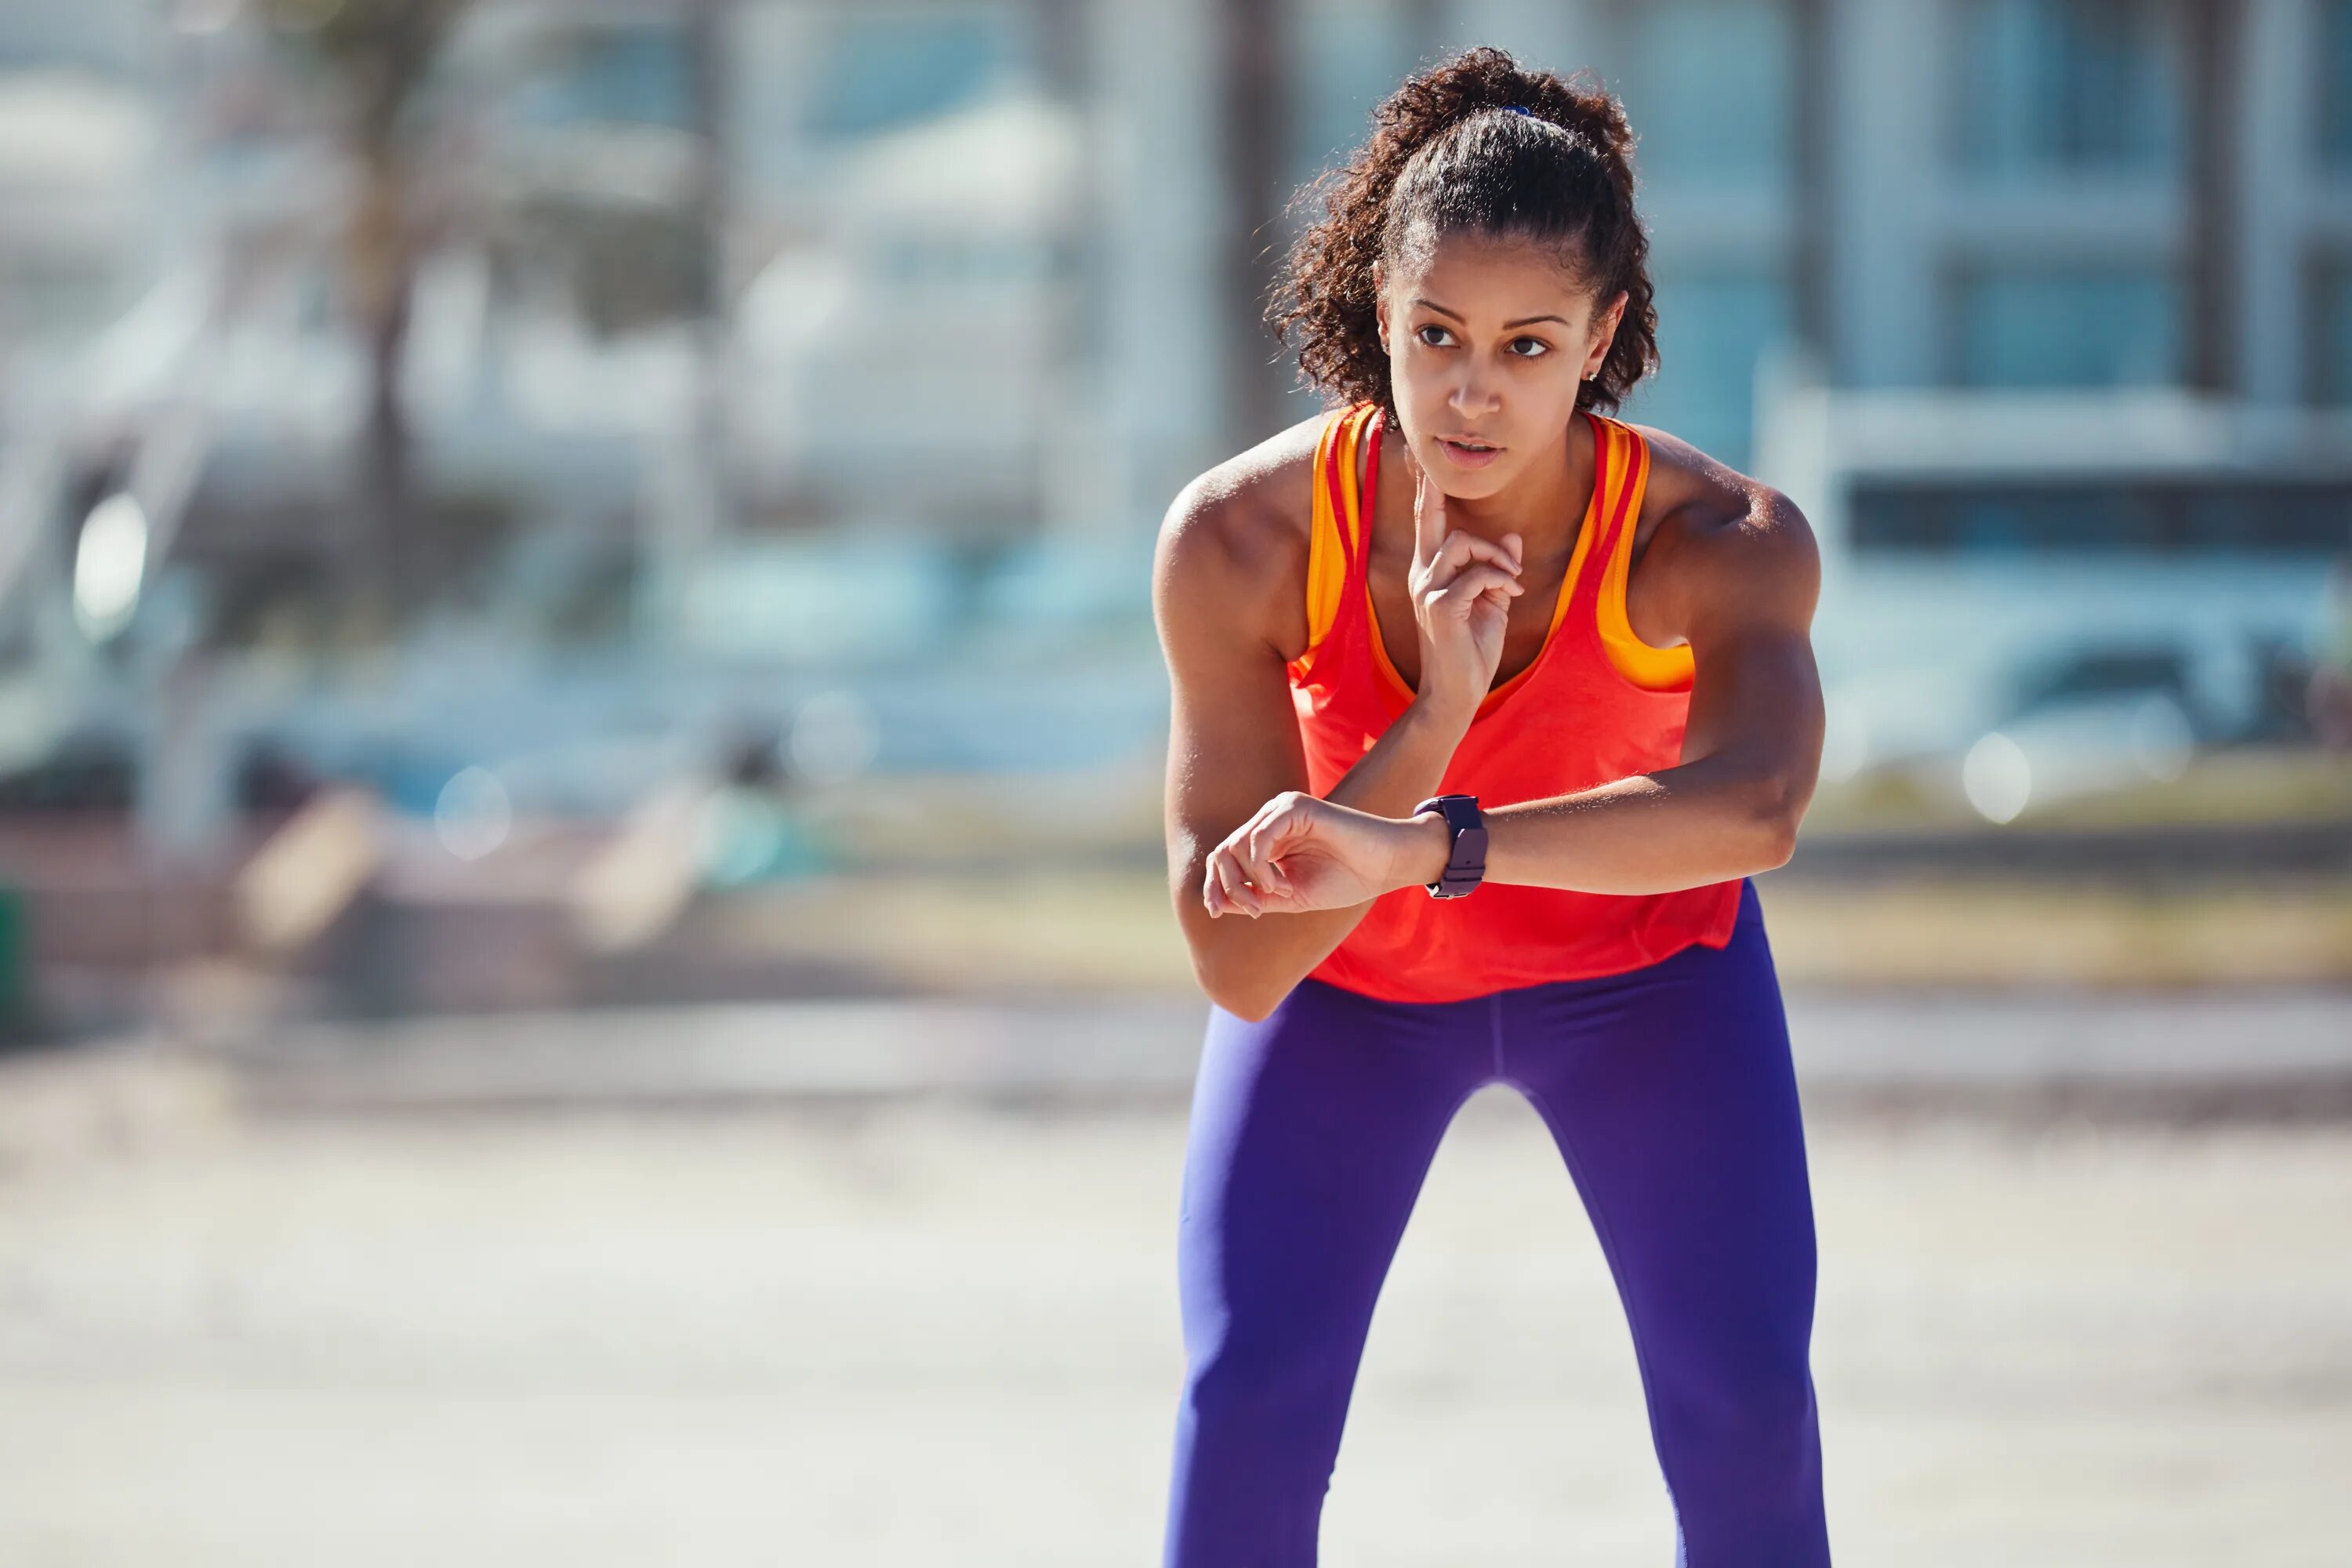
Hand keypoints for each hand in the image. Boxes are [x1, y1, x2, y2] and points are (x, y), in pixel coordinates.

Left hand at [1202, 792, 1445, 916]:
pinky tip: (1279, 884)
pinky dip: (1262, 867)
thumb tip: (1218, 904)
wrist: (1386, 865)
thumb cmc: (1346, 879)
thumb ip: (1256, 898)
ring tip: (1273, 897)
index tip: (1217, 913)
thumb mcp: (1291, 897)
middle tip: (1252, 910)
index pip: (1224, 857)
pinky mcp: (1296, 807)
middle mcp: (1270, 820)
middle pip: (1223, 850)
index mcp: (1268, 838)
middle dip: (1225, 885)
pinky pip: (1259, 838)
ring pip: (1236, 844)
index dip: (1214, 885)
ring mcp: (1281, 810)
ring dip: (1247, 879)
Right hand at [1407, 452, 1522, 721]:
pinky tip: (1512, 595)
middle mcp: (1423, 575)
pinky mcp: (1440, 606)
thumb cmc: (1472, 650)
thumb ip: (1498, 569)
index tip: (1421, 459)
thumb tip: (1513, 538)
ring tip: (1513, 578)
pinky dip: (1501, 580)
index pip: (1425, 522)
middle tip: (1438, 470)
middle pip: (1430, 519)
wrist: (1457, 693)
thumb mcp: (1493, 602)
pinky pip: (1477, 575)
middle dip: (1435, 491)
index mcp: (1431, 572)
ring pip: (1461, 542)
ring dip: (1496, 556)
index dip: (1424, 491)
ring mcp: (1427, 590)